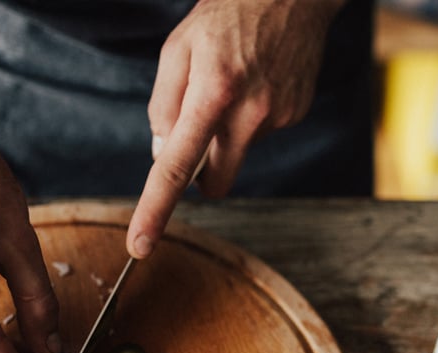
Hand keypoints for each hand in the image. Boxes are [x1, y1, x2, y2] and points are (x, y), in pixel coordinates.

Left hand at [127, 0, 343, 258]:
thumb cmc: (226, 15)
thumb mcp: (178, 49)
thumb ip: (164, 104)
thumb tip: (164, 154)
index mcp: (213, 94)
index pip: (178, 167)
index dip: (156, 210)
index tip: (140, 245)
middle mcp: (251, 113)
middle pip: (216, 180)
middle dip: (203, 172)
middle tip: (199, 131)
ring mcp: (279, 116)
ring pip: (239, 150)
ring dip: (230, 130)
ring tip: (236, 80)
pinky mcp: (297, 114)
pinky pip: (262, 132)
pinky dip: (253, 114)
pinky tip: (259, 79)